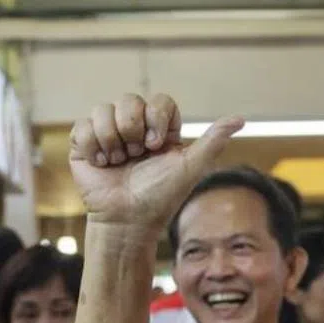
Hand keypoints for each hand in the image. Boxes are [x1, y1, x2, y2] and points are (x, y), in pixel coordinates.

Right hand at [69, 93, 242, 230]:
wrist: (128, 222)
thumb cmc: (160, 199)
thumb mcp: (190, 168)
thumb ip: (213, 140)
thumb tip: (240, 119)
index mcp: (159, 130)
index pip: (158, 101)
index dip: (156, 119)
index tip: (157, 147)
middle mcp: (133, 128)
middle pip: (129, 100)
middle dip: (133, 130)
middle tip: (137, 156)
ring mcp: (107, 135)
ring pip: (103, 110)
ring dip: (113, 140)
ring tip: (118, 162)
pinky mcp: (84, 145)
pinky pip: (82, 126)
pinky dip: (93, 146)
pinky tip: (102, 164)